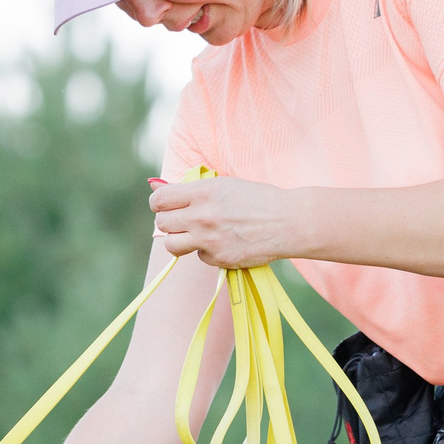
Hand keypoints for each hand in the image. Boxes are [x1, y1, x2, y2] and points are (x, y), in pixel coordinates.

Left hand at [148, 175, 302, 270]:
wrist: (287, 222)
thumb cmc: (257, 199)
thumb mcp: (224, 185)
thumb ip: (191, 189)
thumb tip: (156, 187)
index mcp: (202, 192)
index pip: (160, 200)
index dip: (158, 203)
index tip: (165, 206)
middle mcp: (201, 216)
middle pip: (162, 223)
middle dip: (169, 222)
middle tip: (182, 220)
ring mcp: (209, 240)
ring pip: (172, 245)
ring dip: (179, 241)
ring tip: (195, 235)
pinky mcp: (219, 259)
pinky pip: (199, 257)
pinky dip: (207, 251)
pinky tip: (223, 243)